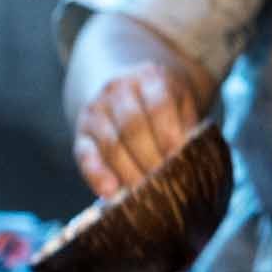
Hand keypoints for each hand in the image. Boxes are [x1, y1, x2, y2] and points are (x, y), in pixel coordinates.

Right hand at [71, 64, 203, 199]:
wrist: (129, 87)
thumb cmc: (165, 104)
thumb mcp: (182, 103)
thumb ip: (187, 128)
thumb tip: (189, 164)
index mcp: (150, 77)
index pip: (159, 107)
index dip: (169, 138)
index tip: (180, 164)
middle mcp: (118, 88)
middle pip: (132, 128)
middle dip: (151, 161)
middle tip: (165, 185)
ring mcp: (96, 109)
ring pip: (110, 144)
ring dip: (129, 173)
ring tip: (145, 194)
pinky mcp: (81, 131)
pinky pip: (85, 154)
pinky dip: (97, 175)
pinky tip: (110, 193)